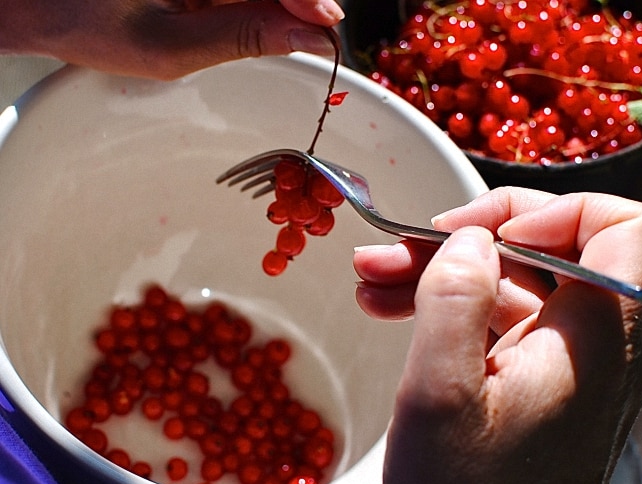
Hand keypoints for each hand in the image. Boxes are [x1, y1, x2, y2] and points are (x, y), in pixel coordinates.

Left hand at [0, 0, 343, 78]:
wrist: (41, 4)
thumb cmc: (87, 22)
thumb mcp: (170, 46)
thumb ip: (244, 37)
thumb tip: (306, 36)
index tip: (326, 28)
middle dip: (295, 3)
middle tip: (309, 35)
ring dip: (276, 5)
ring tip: (281, 30)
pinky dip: (253, 2)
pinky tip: (254, 16)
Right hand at [353, 187, 641, 483]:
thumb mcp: (439, 397)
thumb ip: (455, 302)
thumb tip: (469, 241)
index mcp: (591, 342)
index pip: (624, 230)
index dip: (556, 210)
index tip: (484, 232)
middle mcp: (591, 348)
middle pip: (545, 252)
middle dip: (464, 241)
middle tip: (395, 249)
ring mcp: (562, 367)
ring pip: (511, 286)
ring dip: (442, 273)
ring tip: (376, 280)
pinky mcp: (533, 384)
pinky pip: (497, 323)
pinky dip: (448, 309)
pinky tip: (393, 309)